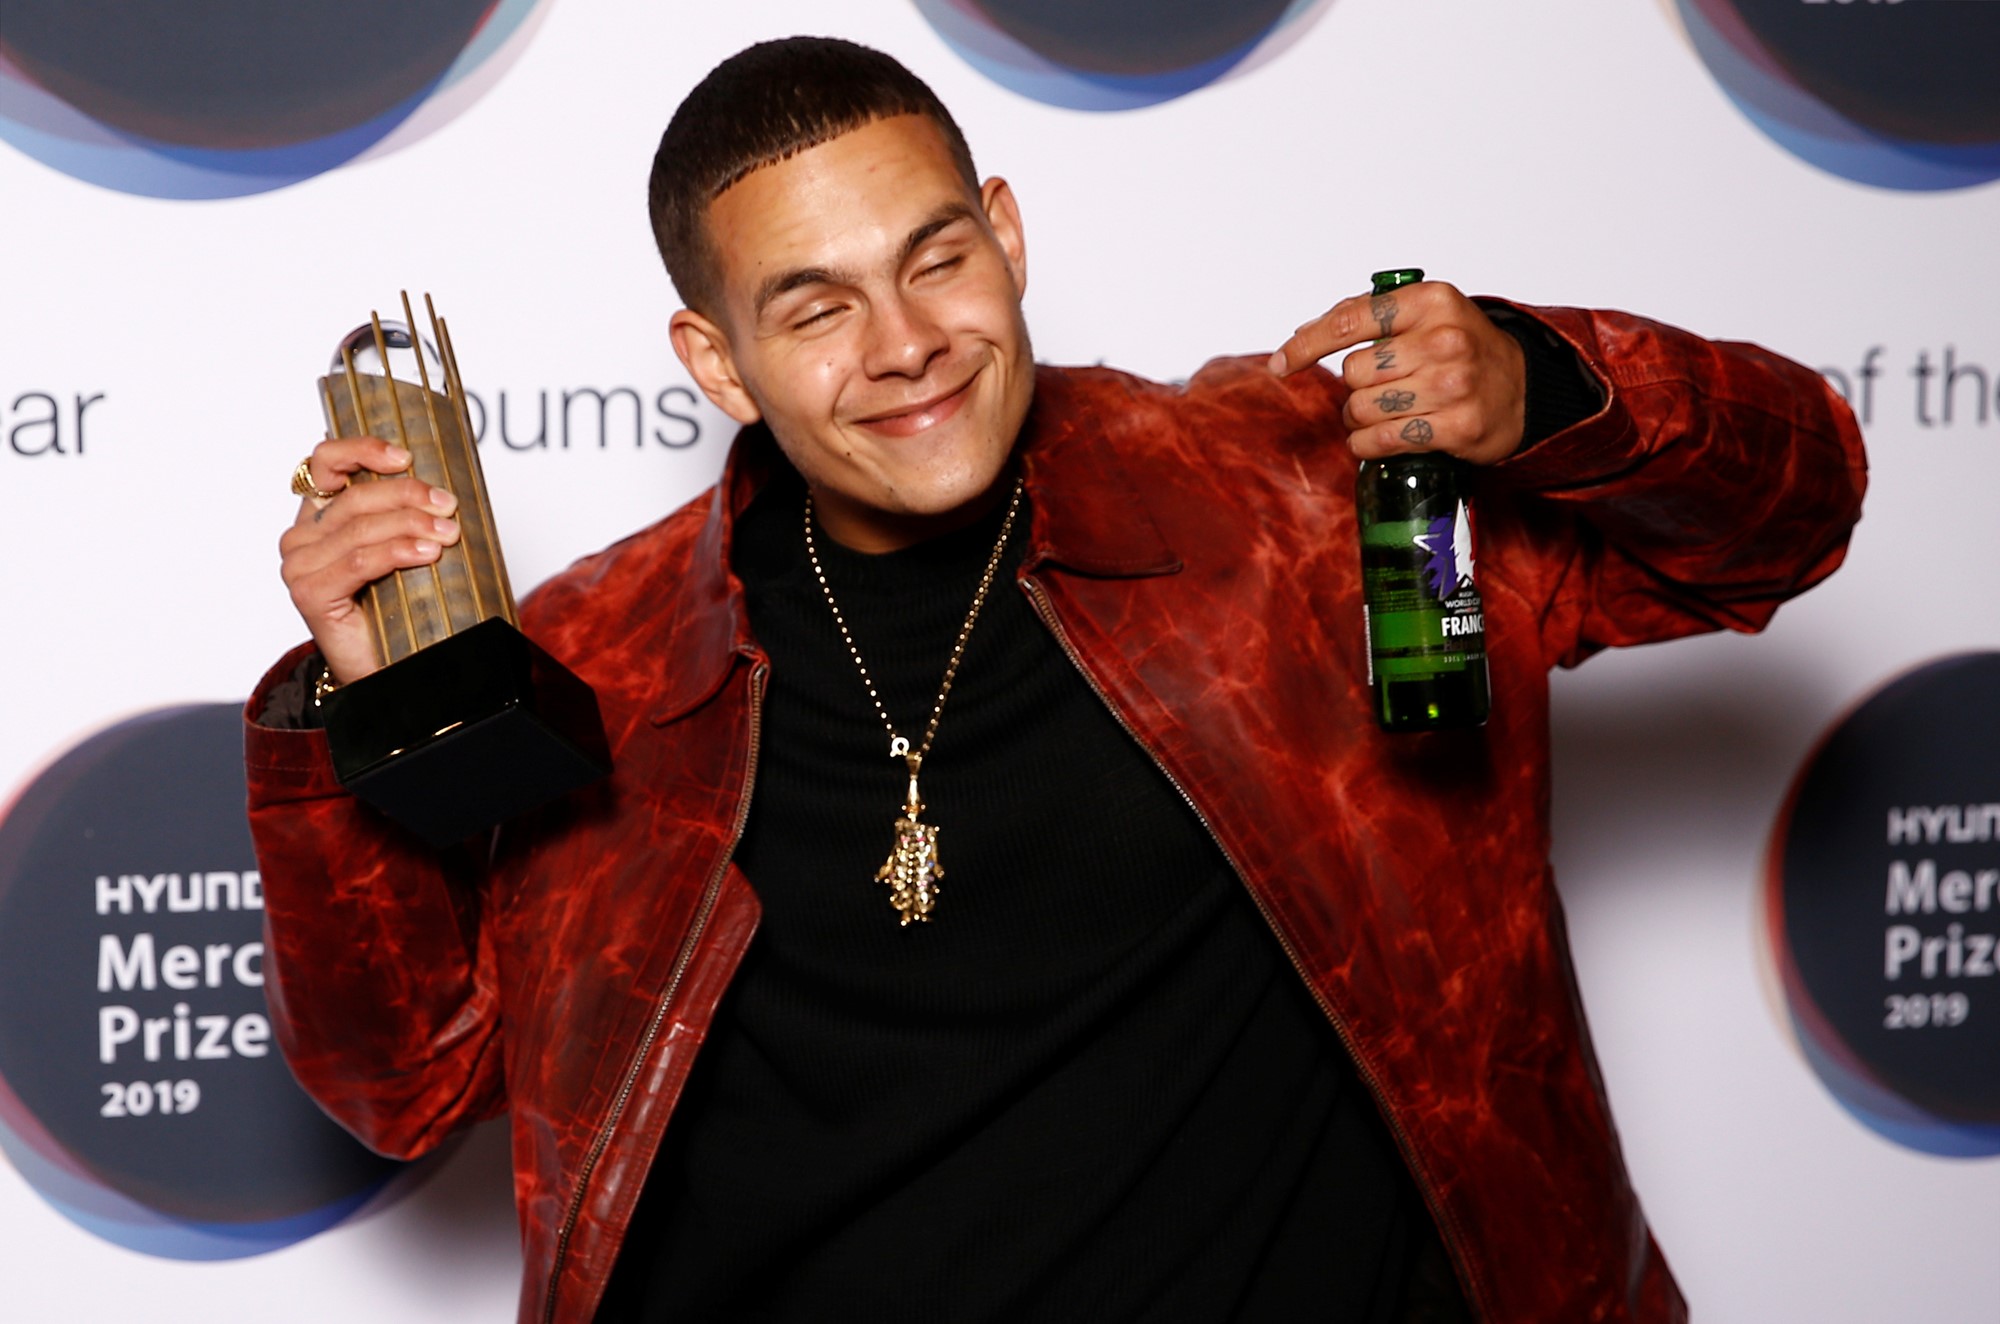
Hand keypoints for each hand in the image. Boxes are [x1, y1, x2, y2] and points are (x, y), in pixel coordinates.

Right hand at [278, 437, 459, 684]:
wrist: (386, 666)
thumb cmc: (397, 606)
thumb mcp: (401, 547)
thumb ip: (402, 513)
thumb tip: (442, 483)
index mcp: (318, 516)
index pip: (324, 462)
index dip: (361, 449)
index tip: (405, 457)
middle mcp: (301, 537)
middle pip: (353, 497)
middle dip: (406, 494)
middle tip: (448, 505)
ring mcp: (299, 566)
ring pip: (359, 529)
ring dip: (411, 524)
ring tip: (449, 532)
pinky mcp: (309, 594)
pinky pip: (359, 562)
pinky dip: (398, 552)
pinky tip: (428, 552)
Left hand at [1268, 280, 1526, 464]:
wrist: (1523, 388)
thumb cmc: (1461, 348)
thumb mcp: (1425, 314)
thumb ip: (1366, 315)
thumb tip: (1302, 335)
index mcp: (1431, 301)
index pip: (1350, 320)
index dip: (1307, 344)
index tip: (1282, 363)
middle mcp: (1445, 339)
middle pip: (1354, 372)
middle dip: (1353, 387)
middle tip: (1373, 391)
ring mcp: (1454, 384)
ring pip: (1363, 409)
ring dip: (1358, 419)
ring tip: (1379, 415)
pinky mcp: (1459, 426)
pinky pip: (1383, 441)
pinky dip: (1367, 445)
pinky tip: (1374, 440)